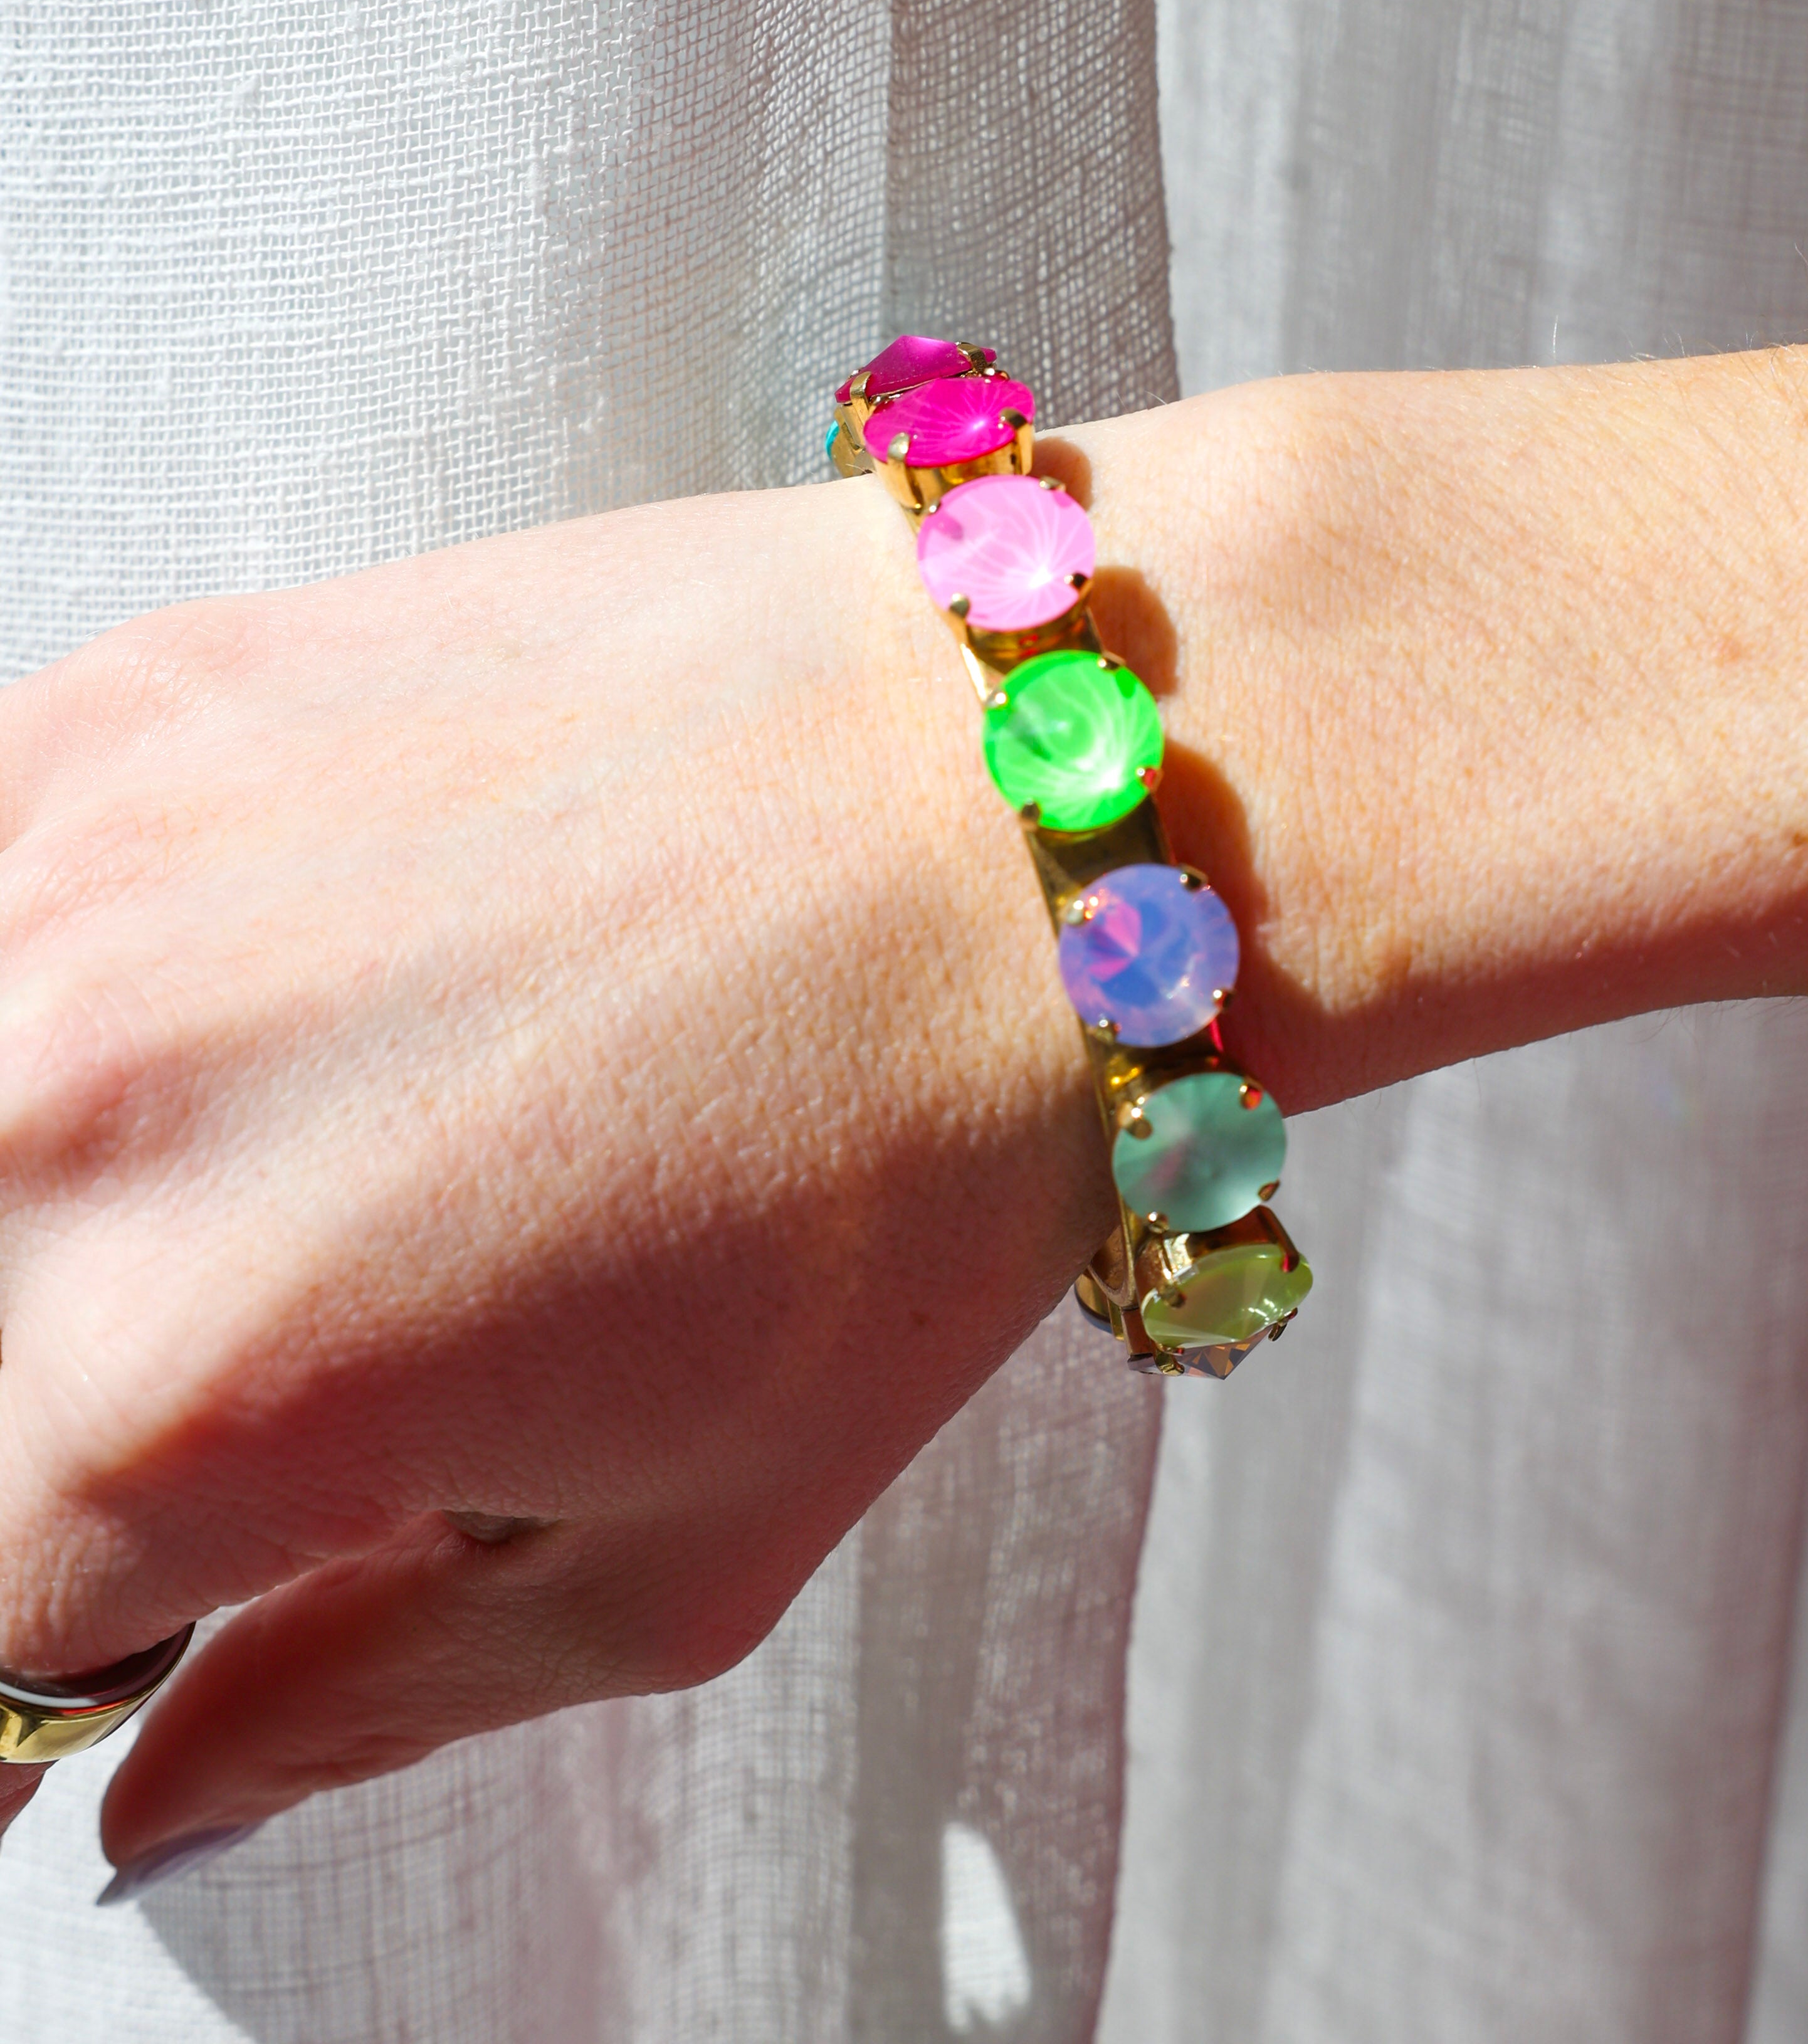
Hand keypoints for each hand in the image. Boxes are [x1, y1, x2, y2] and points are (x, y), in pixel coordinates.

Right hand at [0, 464, 1120, 1875]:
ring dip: (87, 1210)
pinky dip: (70, 995)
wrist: (1020, 796)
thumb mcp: (681, 1553)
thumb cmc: (907, 1163)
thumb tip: (156, 1794)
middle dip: (97, 1414)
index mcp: (189, 1385)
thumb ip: (360, 1705)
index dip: (91, 1630)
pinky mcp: (132, 706)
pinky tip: (241, 993)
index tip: (188, 1580)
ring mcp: (76, 882)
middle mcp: (67, 1125)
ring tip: (307, 1165)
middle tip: (295, 1356)